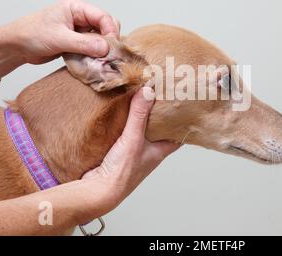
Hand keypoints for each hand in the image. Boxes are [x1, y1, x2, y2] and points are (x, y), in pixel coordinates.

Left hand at [7, 0, 119, 63]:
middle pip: (107, 25)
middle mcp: (81, 15)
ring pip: (102, 37)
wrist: (16, 46)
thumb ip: (84, 43)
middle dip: (108, 40)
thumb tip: (106, 48)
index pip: (103, 16)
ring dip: (102, 49)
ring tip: (99, 60)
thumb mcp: (59, 39)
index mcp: (76, 6)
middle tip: (107, 55)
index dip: (110, 32)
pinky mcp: (78, 40)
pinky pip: (94, 46)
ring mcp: (80, 28)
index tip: (111, 48)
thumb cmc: (31, 35)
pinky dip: (96, 54)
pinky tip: (92, 61)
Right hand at [82, 87, 179, 211]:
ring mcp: (134, 151)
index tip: (183, 104)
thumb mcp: (133, 139)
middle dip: (158, 114)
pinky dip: (124, 122)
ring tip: (140, 97)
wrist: (98, 190)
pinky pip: (125, 132)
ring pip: (141, 130)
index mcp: (160, 150)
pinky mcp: (119, 151)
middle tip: (159, 94)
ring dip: (140, 117)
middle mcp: (149, 151)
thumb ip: (139, 115)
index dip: (181, 120)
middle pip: (159, 129)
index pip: (177, 134)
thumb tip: (148, 91)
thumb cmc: (121, 174)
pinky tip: (120, 112)